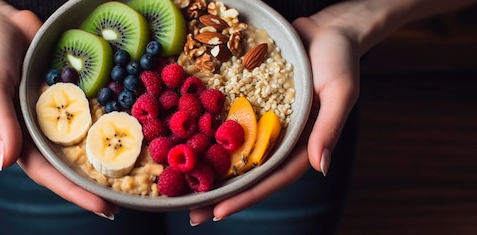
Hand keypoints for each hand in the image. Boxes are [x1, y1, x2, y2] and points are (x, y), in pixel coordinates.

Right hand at [0, 5, 117, 217]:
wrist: (4, 21)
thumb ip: (2, 122)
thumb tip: (4, 163)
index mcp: (24, 136)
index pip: (52, 173)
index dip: (77, 193)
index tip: (104, 209)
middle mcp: (46, 130)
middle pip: (74, 165)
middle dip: (97, 186)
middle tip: (127, 204)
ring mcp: (63, 113)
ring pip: (87, 143)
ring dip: (108, 160)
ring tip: (135, 178)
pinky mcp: (75, 94)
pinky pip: (94, 113)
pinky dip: (111, 124)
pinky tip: (133, 132)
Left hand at [188, 1, 361, 223]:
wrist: (324, 28)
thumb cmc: (340, 58)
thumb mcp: (340, 91)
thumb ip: (329, 128)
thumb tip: (322, 168)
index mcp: (304, 143)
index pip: (274, 177)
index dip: (247, 195)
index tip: (219, 211)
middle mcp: (282, 139)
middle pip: (250, 173)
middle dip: (222, 194)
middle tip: (192, 214)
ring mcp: (265, 124)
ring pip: (236, 153)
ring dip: (212, 171)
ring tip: (183, 189)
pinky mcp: (253, 105)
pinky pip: (230, 125)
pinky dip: (212, 137)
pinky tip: (189, 145)